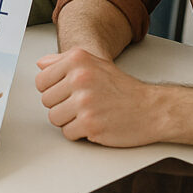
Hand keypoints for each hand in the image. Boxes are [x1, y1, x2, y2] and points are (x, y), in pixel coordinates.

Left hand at [35, 47, 161, 147]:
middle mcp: (80, 77)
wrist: (152, 109)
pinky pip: (67, 133)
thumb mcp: (94, 63)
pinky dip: (79, 133)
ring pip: (54, 118)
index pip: (41, 81)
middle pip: (46, 101)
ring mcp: (85, 101)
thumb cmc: (122, 88)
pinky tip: (94, 124)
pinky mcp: (90, 124)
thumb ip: (64, 61)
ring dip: (69, 121)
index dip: (53, 91)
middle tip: (82, 105)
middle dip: (62, 106)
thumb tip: (40, 63)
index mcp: (77, 60)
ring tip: (88, 114)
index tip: (67, 93)